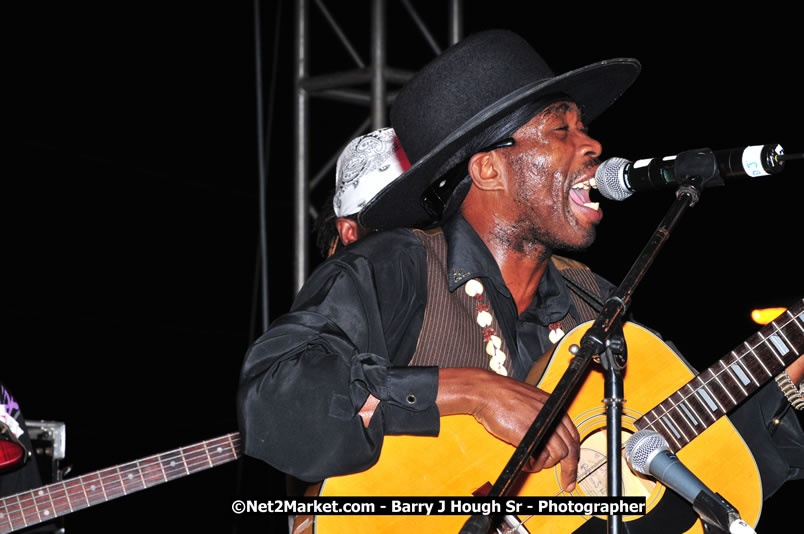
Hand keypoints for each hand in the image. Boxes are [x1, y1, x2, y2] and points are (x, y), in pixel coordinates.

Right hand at [437, 367, 579, 491]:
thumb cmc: (501, 395)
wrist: (486, 391)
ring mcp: (541, 425)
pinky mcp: (529, 435)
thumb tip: (549, 435)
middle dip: (570, 469)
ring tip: (533, 463)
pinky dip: (534, 465)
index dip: (574, 453)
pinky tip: (526, 462)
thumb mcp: (530, 401)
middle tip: (567, 481)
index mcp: (553, 406)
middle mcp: (551, 415)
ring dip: (545, 464)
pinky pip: (540, 458)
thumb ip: (542, 415)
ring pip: (558, 455)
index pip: (573, 435)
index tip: (572, 464)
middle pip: (571, 448)